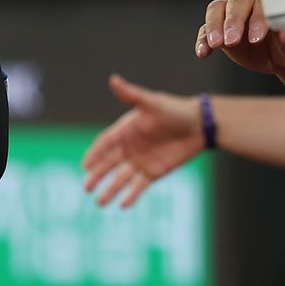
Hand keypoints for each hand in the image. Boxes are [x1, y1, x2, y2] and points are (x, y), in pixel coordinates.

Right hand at [82, 74, 203, 207]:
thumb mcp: (152, 103)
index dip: (95, 153)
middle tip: (86, 187)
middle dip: (97, 175)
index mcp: (126, 130)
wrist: (199, 125)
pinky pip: (139, 186)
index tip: (85, 165)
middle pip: (109, 163)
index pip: (105, 143)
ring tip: (100, 203)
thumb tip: (113, 79)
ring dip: (110, 190)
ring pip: (121, 178)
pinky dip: (131, 195)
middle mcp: (130, 147)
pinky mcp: (154, 172)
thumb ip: (132, 95)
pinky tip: (123, 205)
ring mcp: (141, 161)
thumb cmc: (175, 110)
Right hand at [194, 0, 284, 75]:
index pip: (262, 0)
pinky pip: (205, 29)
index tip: (256, 38)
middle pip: (237, 1)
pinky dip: (202, 39)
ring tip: (215, 45)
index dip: (258, 18)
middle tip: (232, 41)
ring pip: (217, 9)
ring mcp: (233, 11)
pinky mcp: (220, 27)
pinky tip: (203, 52)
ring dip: (214, 26)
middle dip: (233, 21)